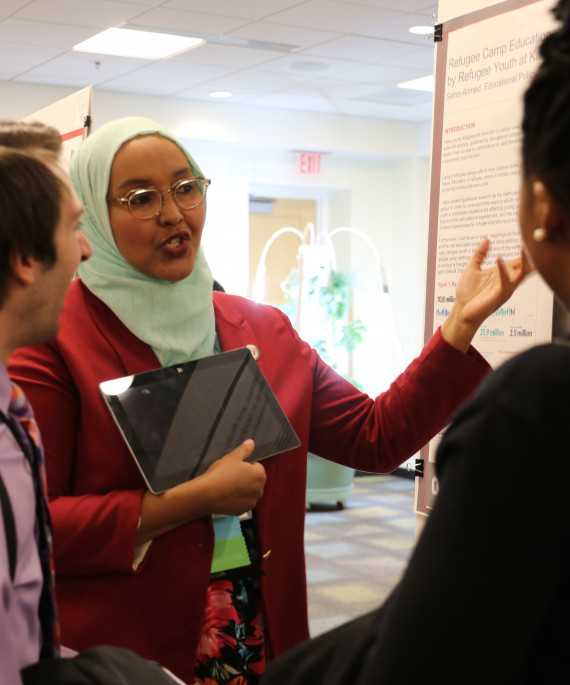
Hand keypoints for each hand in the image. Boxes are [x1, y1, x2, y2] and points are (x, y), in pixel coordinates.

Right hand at [137, 440, 265, 543]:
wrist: (207, 495)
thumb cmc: (221, 473)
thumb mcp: (232, 457)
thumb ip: (244, 449)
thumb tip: (251, 442)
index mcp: (260, 475)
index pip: (256, 466)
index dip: (245, 466)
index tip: (233, 468)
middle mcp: (260, 489)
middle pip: (254, 480)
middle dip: (246, 477)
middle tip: (229, 476)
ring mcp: (252, 502)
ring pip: (248, 491)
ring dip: (242, 488)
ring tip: (227, 486)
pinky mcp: (243, 511)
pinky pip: (242, 502)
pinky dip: (237, 499)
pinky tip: (226, 495)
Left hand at [441, 238, 532, 351]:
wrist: (461, 311)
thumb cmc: (467, 293)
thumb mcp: (472, 269)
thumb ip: (480, 255)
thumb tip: (487, 239)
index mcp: (501, 274)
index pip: (518, 261)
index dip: (524, 251)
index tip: (529, 237)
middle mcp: (506, 280)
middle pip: (525, 267)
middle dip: (531, 256)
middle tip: (534, 242)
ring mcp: (505, 288)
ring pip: (521, 275)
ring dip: (524, 262)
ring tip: (524, 248)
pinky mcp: (499, 296)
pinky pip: (505, 282)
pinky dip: (503, 271)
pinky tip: (499, 259)